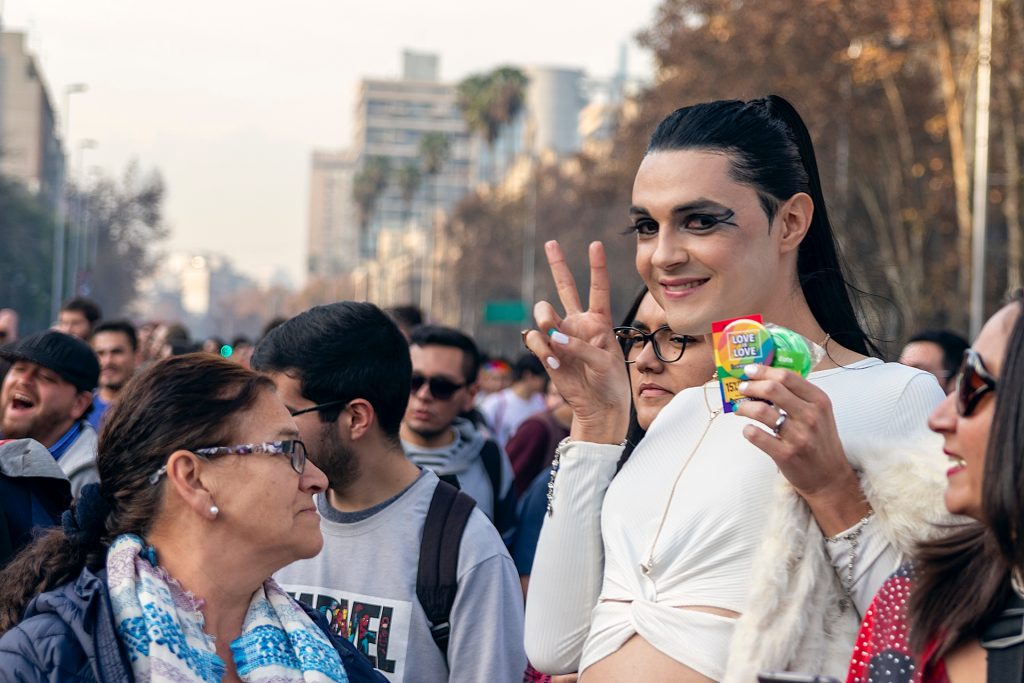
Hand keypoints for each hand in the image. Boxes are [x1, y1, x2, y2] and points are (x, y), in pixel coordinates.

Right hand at [523, 240, 630, 444]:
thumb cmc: (610, 382)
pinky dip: (540, 347)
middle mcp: (578, 323)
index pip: (598, 289)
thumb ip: (581, 346)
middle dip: (558, 264)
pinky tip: (552, 360)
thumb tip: (552, 338)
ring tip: (551, 335)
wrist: (598, 406)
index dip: (596, 266)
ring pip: (544, 312)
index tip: (595, 244)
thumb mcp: (606, 361)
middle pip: (566, 287)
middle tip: (551, 243)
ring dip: (544, 318)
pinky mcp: (546, 351)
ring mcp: (560, 336)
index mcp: (599, 321)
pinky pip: (534, 338)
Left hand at [735, 364, 867, 534]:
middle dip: (751, 386)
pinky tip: (749, 430)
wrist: (829, 477)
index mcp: (819, 401)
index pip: (787, 376)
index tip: (749, 370)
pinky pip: (757, 435)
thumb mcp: (819, 413)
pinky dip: (747, 430)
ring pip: (761, 410)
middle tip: (742, 388)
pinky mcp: (786, 454)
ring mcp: (799, 436)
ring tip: (740, 409)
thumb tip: (765, 378)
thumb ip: (798, 396)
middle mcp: (811, 416)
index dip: (763, 370)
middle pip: (772, 388)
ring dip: (744, 407)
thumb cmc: (820, 441)